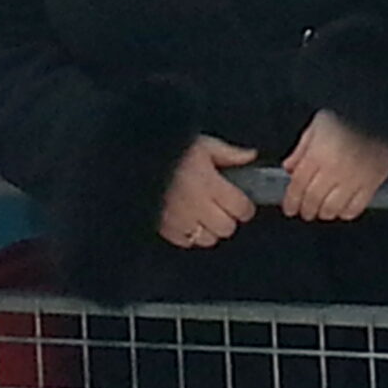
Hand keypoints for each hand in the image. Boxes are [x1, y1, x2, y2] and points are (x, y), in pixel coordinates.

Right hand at [158, 135, 257, 249]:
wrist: (138, 160)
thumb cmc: (171, 151)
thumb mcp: (203, 144)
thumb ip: (229, 153)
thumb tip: (250, 156)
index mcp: (210, 184)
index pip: (240, 208)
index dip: (245, 207)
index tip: (243, 203)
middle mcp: (197, 206)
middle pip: (226, 228)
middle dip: (229, 219)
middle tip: (225, 208)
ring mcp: (179, 220)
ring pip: (207, 239)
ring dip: (211, 229)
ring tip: (206, 215)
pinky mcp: (163, 228)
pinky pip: (185, 242)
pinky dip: (190, 235)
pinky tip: (189, 221)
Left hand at [281, 109, 387, 220]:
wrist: (383, 112)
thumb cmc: (350, 114)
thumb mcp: (319, 123)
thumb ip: (302, 146)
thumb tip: (290, 167)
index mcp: (318, 153)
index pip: (298, 185)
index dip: (291, 200)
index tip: (289, 207)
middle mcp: (334, 169)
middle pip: (313, 200)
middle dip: (306, 209)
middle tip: (305, 212)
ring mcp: (354, 178)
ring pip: (332, 208)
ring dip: (324, 213)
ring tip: (322, 211)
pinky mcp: (372, 183)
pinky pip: (356, 207)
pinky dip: (346, 212)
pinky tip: (342, 209)